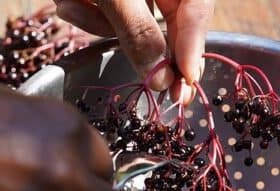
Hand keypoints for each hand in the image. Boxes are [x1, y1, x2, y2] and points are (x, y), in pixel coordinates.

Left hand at [53, 0, 214, 101]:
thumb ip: (137, 29)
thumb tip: (162, 76)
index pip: (197, 9)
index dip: (193, 47)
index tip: (187, 81)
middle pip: (168, 22)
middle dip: (149, 46)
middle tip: (168, 92)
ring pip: (128, 23)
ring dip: (99, 21)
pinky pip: (100, 15)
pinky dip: (83, 10)